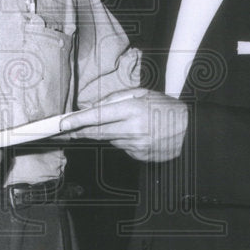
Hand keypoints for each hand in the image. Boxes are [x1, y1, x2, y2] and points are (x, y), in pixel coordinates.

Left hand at [59, 89, 188, 161]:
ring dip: (109, 133)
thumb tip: (91, 107)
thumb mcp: (142, 93)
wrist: (189, 130)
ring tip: (128, 124)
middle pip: (96, 133)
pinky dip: (124, 140)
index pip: (98, 116)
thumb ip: (114, 99)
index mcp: (132, 109)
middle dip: (76, 132)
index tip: (62, 124)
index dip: (77, 121)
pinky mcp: (139, 156)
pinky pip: (122, 148)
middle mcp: (132, 128)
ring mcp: (136, 145)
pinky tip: (138, 134)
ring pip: (109, 139)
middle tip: (59, 133)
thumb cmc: (165, 108)